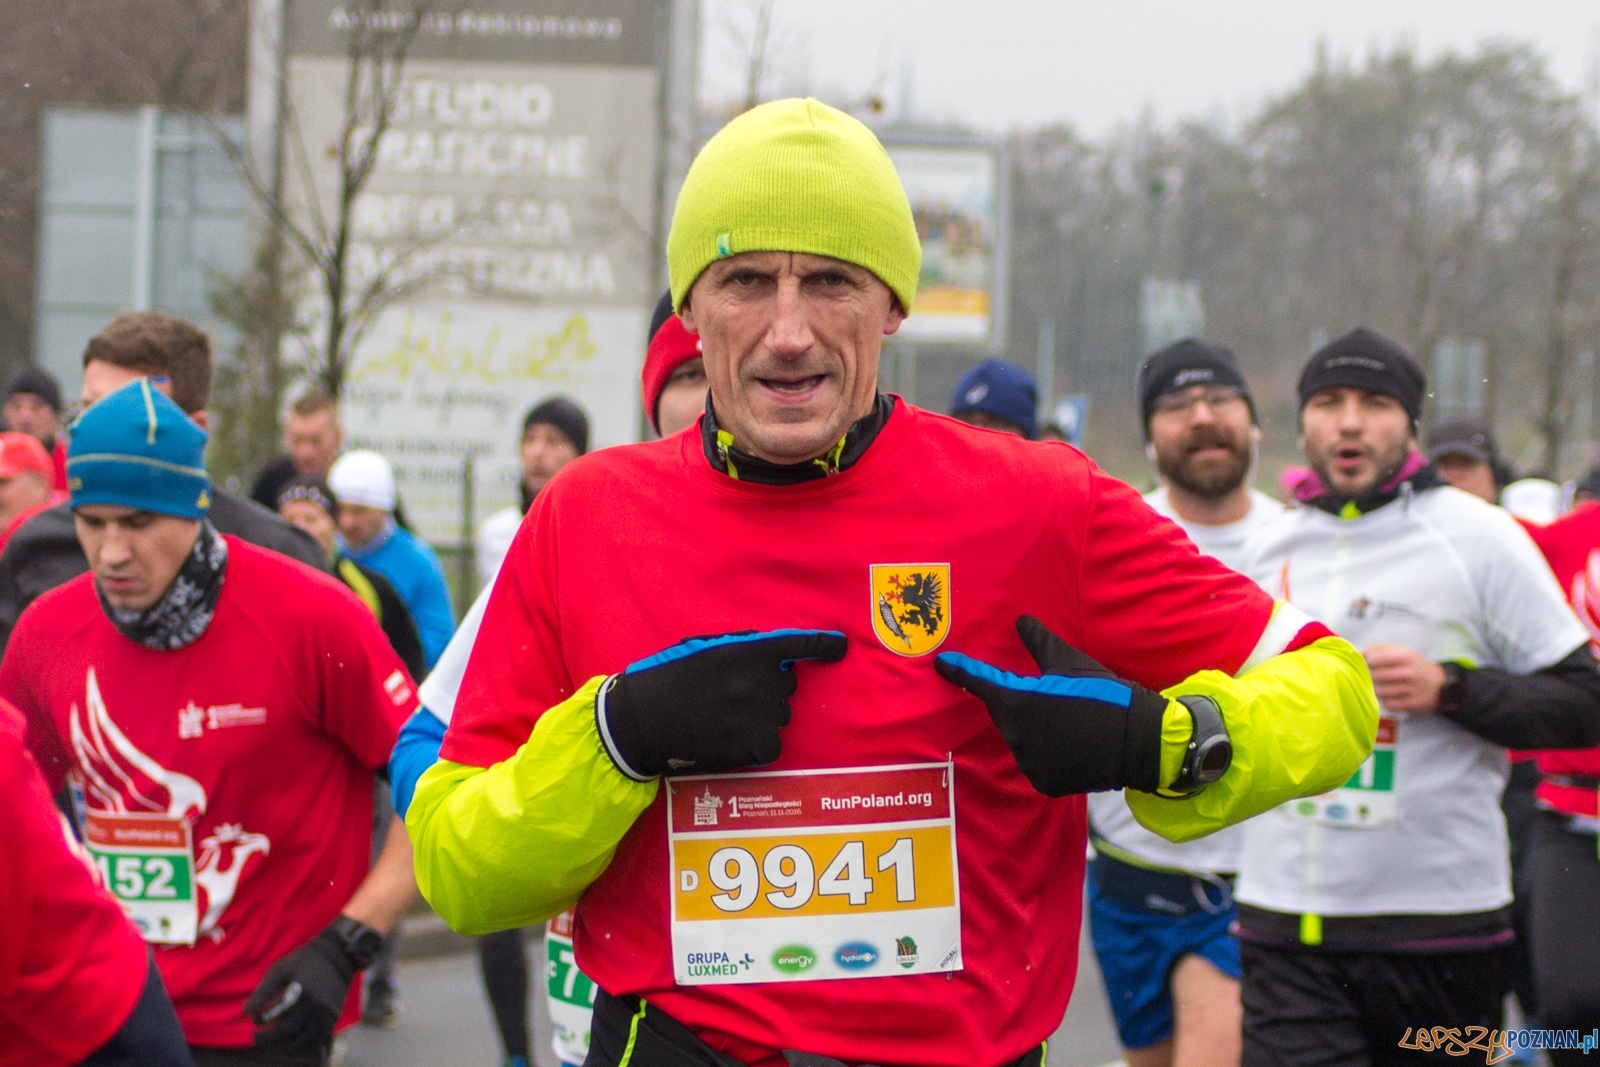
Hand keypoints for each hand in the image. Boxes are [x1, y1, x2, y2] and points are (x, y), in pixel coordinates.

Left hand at [243, 923, 362, 1056]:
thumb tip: (244, 1011)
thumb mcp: (281, 969)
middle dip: (269, 1037)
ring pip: (303, 1039)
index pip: (276, 1014)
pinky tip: (291, 1044)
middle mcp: (315, 1005)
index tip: (254, 1019)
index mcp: (302, 992)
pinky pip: (318, 1038)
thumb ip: (264, 990)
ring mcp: (326, 1013)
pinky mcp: (333, 1017)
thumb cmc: (304, 960)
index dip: (262, 1019)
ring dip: (284, 1045)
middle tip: (256, 1038)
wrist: (338, 954)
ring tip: (272, 1045)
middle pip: (288, 1030)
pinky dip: (304, 1045)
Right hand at [598, 628, 847, 778]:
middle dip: (771, 684)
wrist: (640, 721)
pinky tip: (736, 739)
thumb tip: (775, 655)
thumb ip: (743, 647)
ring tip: (727, 717)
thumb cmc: (668, 678)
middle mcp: (758, 682)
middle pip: (789, 683)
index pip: (797, 646)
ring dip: (764, 714)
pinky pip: (773, 744)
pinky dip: (760, 743)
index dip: (823, 645)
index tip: (840, 646)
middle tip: (735, 691)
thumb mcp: (704, 648)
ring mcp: (756, 715)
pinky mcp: (749, 745)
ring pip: (781, 714)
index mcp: (746, 652)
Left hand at [935, 616, 1170, 794]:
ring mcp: (1028, 763)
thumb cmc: (1104, 694)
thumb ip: (1039, 643)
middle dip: (1017, 700)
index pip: (980, 683)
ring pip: (1020, 738)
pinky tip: (1069, 743)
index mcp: (1017, 703)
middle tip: (1049, 694)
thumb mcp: (1071, 663)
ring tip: (1066, 720)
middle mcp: (1015, 736)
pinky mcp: (1043, 782)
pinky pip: (1035, 761)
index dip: (959, 671)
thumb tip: (1020, 621)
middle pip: (1004, 712)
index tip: (941, 663)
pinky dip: (1045, 751)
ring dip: (1031, 728)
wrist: (1141, 741)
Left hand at [1362, 643, 1445, 711]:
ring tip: (1376, 686)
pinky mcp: (1412, 704)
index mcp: (1405, 656)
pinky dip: (1384, 701)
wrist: (1439, 683)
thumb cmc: (1413, 664)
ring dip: (1374, 690)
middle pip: (1375, 676)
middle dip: (1368, 677)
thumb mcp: (1400, 650)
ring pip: (1380, 692)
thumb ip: (1377, 648)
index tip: (1365, 665)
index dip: (1365, 663)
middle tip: (1368, 677)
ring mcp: (1411, 689)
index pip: (1374, 659)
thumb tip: (1357, 654)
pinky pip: (1388, 704)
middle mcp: (1409, 673)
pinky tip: (1387, 696)